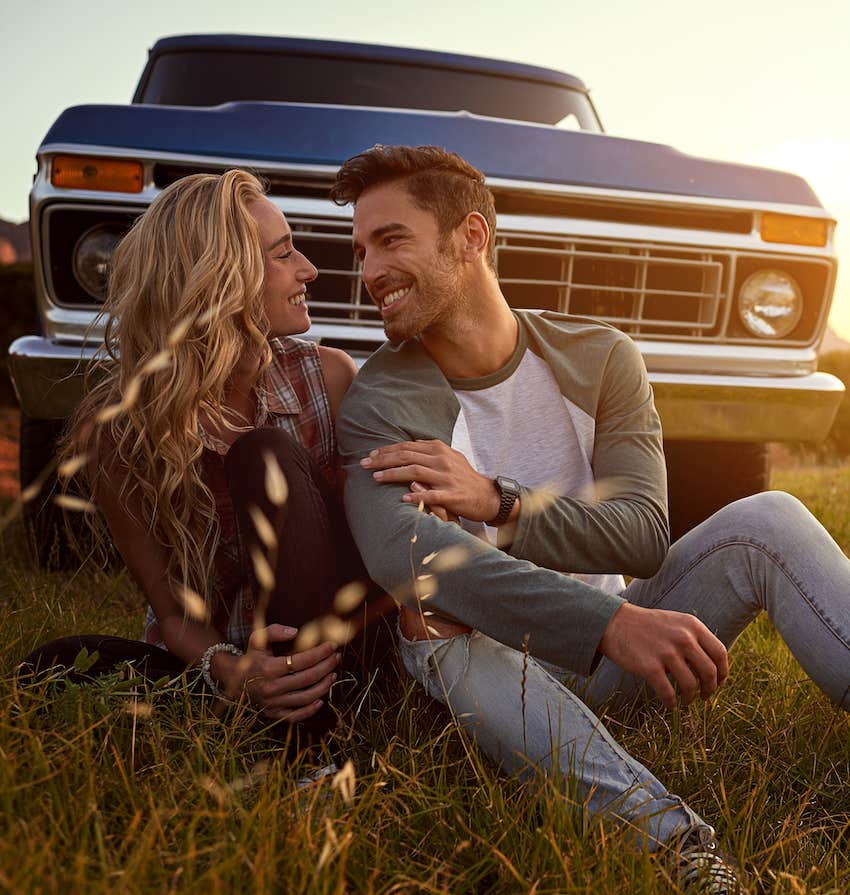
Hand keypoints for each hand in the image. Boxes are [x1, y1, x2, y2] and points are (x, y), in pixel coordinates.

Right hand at [221, 624, 340, 721]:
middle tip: (336, 658)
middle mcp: (271, 687)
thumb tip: (295, 632)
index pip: (302, 660)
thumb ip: (275, 631)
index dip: (320, 652)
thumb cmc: (252, 657)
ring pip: (305, 697)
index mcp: (268, 668)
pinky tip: (321, 700)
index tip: (332, 645)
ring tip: (333, 675)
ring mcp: (273, 703)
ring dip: (324, 686)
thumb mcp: (258, 639)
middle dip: (326, 666)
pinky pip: (295, 716)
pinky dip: (310, 710)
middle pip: (307, 678)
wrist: (234, 680)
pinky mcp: (273, 714)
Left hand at [361, 440, 499, 521]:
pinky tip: (403, 498)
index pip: (407, 447)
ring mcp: (447, 477)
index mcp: (439, 449)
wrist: (487, 495)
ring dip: (392, 475)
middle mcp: (441, 460)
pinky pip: (431, 495)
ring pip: (414, 473)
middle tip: (363, 464)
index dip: (387, 450)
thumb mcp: (449, 457)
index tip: (371, 455)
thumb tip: (411, 445)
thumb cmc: (464, 477)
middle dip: (383, 460)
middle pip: (406, 457)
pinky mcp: (452, 495)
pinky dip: (417, 496)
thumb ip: (430, 451)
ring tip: (375, 477)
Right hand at [599, 603, 727, 707]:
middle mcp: (683, 638)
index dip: (723, 672)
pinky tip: (668, 703)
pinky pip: (668, 693)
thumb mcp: (675, 622)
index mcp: (692, 626)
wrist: (613, 622)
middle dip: (710, 689)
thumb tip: (712, 667)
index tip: (718, 682)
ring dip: (690, 698)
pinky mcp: (649, 667)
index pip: (720, 653)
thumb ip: (694, 638)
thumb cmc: (646, 625)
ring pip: (691, 685)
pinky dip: (671, 702)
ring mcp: (666, 653)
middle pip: (709, 672)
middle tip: (704, 696)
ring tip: (685, 700)